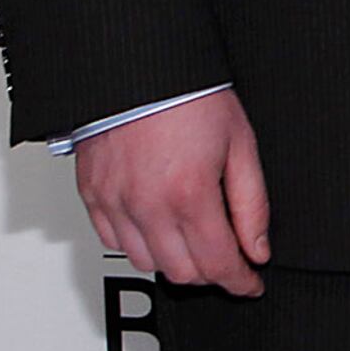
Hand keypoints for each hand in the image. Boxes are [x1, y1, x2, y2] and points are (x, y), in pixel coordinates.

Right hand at [75, 89, 269, 296]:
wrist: (140, 67)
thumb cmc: (190, 96)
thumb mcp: (241, 144)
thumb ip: (251, 204)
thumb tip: (257, 247)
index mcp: (188, 195)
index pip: (217, 264)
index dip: (239, 281)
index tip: (250, 284)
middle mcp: (146, 206)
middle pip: (182, 272)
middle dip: (211, 273)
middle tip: (229, 260)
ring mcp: (114, 202)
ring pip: (146, 263)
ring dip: (174, 261)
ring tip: (195, 240)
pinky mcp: (92, 195)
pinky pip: (113, 241)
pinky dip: (138, 244)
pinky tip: (158, 227)